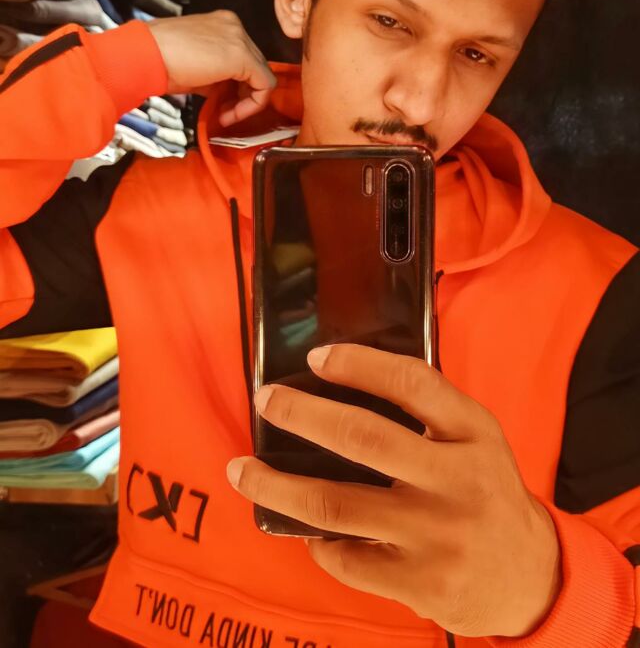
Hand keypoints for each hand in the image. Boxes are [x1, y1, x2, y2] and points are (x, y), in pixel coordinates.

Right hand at [148, 10, 276, 125]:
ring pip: (262, 75)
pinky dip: (251, 105)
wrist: (145, 54)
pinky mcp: (242, 55)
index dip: (236, 86)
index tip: (219, 104)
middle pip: (255, 66)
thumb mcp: (194, 66)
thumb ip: (215, 74)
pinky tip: (229, 114)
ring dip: (246, 102)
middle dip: (242, 95)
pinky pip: (264, 84)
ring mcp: (240, 38)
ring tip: (224, 115)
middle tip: (222, 112)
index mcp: (223, 24)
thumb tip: (224, 91)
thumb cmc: (159, 60)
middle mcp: (235, 27)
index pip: (244, 58)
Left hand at [227, 344, 561, 637]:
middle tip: (266, 401)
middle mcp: (457, 481)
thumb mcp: (477, 439)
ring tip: (242, 469)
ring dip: (276, 486)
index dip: (358, 365)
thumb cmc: (487, 492)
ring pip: (336, 505)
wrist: (531, 578)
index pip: (412, 383)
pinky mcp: (418, 584)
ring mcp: (436, 537)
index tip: (316, 357)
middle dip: (302, 414)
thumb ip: (429, 411)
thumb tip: (344, 380)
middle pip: (363, 438)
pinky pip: (345, 557)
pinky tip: (299, 524)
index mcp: (474, 432)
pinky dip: (314, 538)